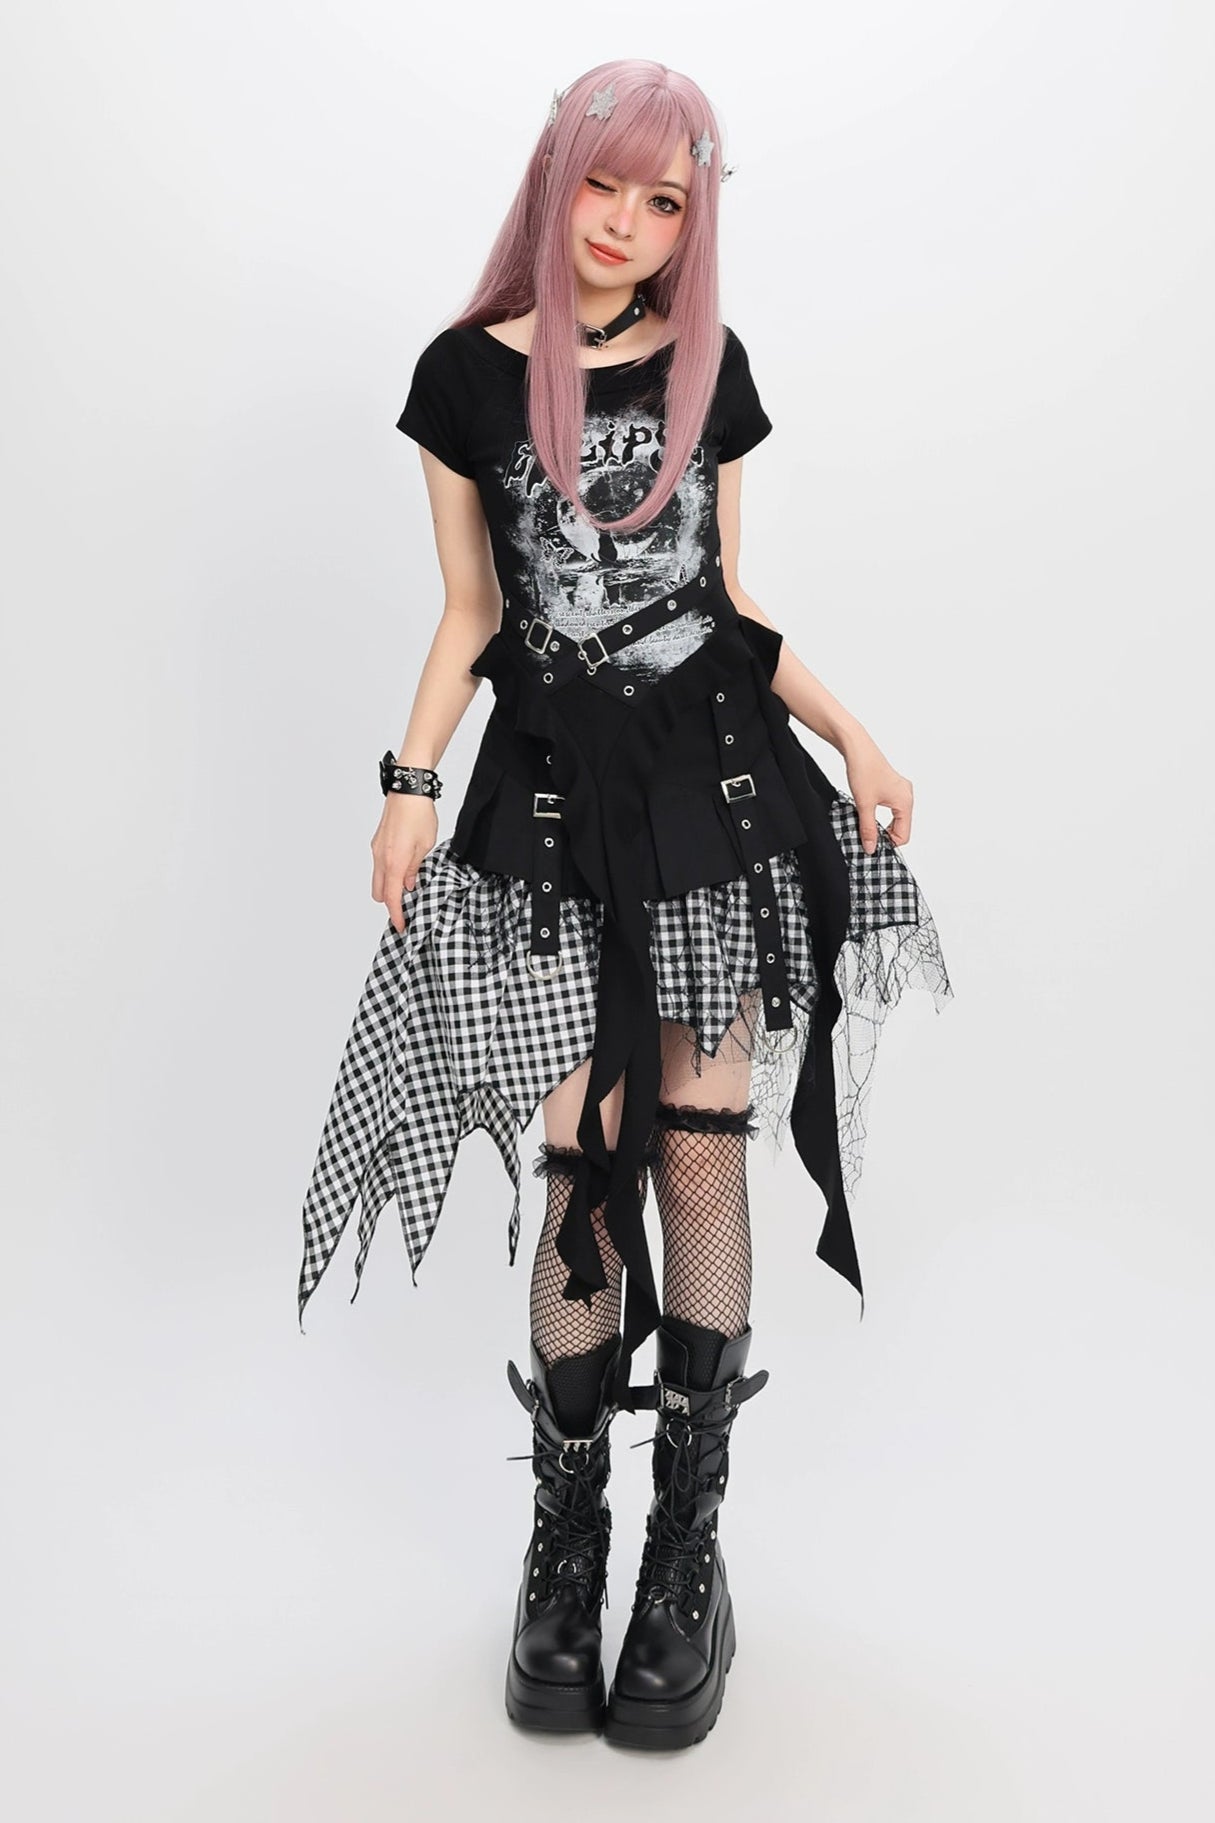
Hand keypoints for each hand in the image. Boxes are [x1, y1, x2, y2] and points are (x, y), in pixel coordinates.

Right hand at [371, 794, 437, 932]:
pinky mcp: (377, 842)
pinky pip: (379, 866)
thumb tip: (408, 885)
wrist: (408, 790)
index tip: (402, 925)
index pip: (392, 898)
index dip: (396, 915)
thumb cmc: (419, 815)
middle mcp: (381, 858)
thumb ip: (415, 869)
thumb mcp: (426, 846)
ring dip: (389, 887)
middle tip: (407, 905)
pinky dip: (387, 873)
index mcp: (394, 863)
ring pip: (377, 879)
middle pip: (379, 893)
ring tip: (408, 885)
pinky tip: (403, 868)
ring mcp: (376, 850)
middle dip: (390, 903)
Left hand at [842, 733, 912, 853]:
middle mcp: (907, 796)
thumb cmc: (864, 770)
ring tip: (866, 823)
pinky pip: (892, 808)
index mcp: (905, 802)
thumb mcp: (864, 805)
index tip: (870, 844)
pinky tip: (868, 812)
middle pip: (901, 828)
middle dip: (885, 835)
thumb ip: (868, 829)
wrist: (857, 748)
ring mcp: (901, 791)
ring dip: (882, 824)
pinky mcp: (892, 787)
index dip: (887, 843)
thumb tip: (871, 848)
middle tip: (866, 836)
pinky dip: (881, 815)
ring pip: (896, 818)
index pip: (903, 835)